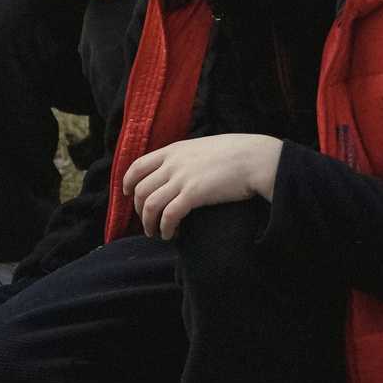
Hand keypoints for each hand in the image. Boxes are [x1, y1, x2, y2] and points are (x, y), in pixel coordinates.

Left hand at [122, 134, 282, 239]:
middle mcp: (173, 164)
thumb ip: (185, 158)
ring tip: (153, 233)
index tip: (126, 193)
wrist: (256, 158)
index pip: (137, 166)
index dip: (127, 182)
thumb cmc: (235, 153)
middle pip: (140, 189)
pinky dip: (164, 227)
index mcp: (173, 151)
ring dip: (147, 222)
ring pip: (149, 204)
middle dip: (137, 208)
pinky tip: (168, 235)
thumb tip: (176, 171)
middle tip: (145, 220)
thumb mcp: (201, 147)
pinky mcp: (194, 194)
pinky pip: (169, 215)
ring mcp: (182, 179)